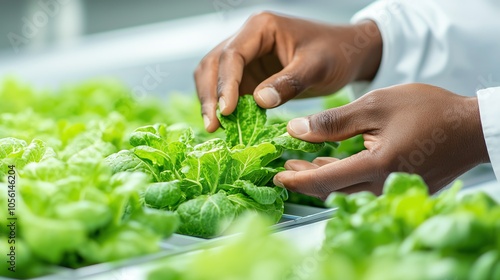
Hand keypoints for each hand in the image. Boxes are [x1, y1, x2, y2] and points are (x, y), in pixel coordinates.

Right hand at [194, 12, 381, 131]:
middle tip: (212, 126)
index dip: (225, 84)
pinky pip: (229, 91)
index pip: (232, 55)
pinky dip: (225, 108)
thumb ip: (289, 82)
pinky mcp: (250, 75)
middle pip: (213, 65)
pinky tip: (229, 126)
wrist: (348, 55)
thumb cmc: (337, 53)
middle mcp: (247, 39)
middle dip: (210, 95)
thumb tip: (259, 101)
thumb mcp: (317, 66)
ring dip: (212, 102)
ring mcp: (247, 57)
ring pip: (214, 77)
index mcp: (261, 27)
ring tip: (215, 128)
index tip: (227, 111)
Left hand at [273, 84, 489, 199]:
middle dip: (305, 178)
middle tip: (285, 166)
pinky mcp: (400, 188)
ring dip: (322, 177)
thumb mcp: (376, 105)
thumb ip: (333, 121)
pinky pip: (362, 187)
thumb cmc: (428, 110)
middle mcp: (384, 186)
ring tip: (301, 162)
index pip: (324, 181)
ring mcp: (394, 190)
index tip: (278, 174)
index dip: (297, 179)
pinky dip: (342, 176)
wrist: (470, 128)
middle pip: (332, 189)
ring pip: (346, 189)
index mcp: (377, 166)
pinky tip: (331, 163)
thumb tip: (295, 130)